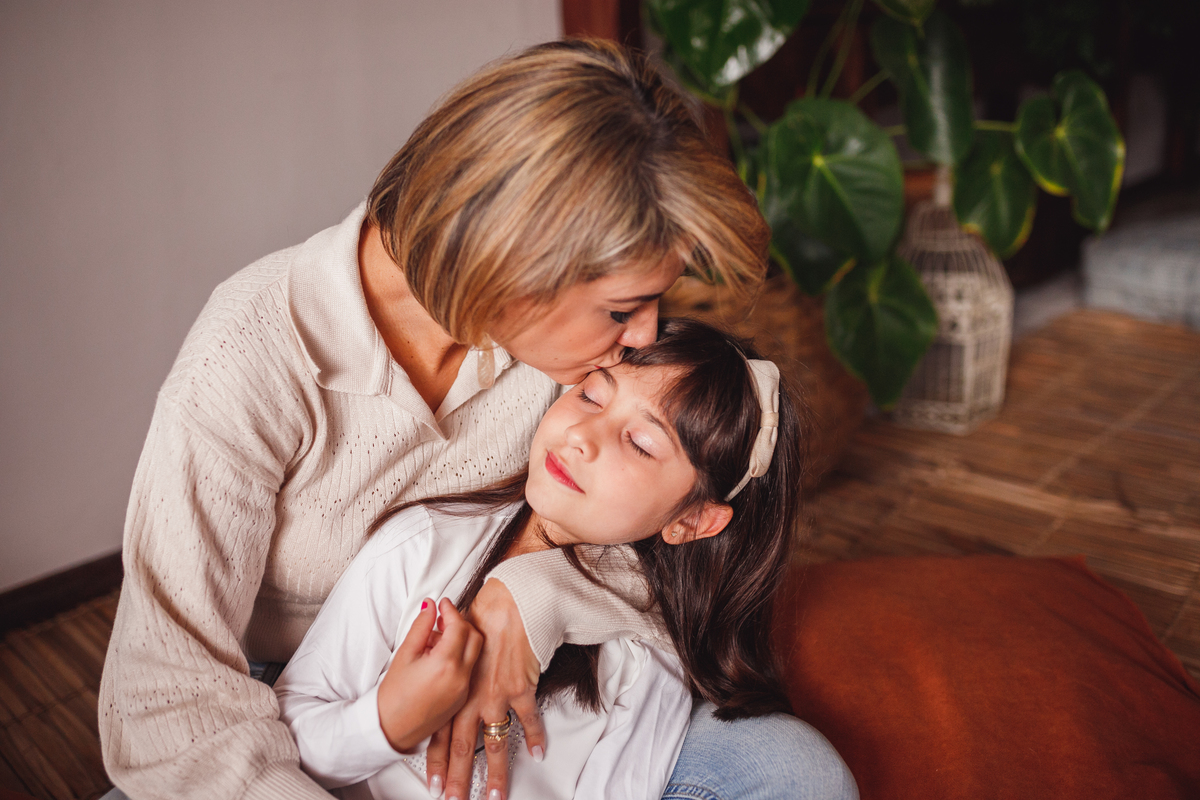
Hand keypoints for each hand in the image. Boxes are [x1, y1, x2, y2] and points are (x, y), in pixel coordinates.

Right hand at [376, 598, 481, 752]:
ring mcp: (464, 690)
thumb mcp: (404, 655)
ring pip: (473, 654)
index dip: (451, 610)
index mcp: (446, 664)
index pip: (459, 626)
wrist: (390, 730)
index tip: (441, 604)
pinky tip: (438, 659)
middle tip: (441, 619)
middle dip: (460, 624)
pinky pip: (468, 670)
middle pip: (474, 637)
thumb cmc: (393, 696)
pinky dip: (459, 658)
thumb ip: (420, 627)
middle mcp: (461, 677)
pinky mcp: (462, 699)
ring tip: (433, 642)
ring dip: (460, 640)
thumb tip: (429, 606)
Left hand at [425, 579, 544, 799]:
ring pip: (494, 743)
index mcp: (452, 690)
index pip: (438, 735)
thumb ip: (447, 667)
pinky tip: (537, 754)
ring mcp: (495, 696)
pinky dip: (534, 738)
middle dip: (458, 779)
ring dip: (495, 773)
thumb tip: (441, 679)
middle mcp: (470, 698)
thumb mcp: (453, 644)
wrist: (509, 605)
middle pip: (462, 748)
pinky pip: (527, 720)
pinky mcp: (520, 690)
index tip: (432, 786)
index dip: (435, 763)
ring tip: (494, 796)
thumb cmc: (481, 618)